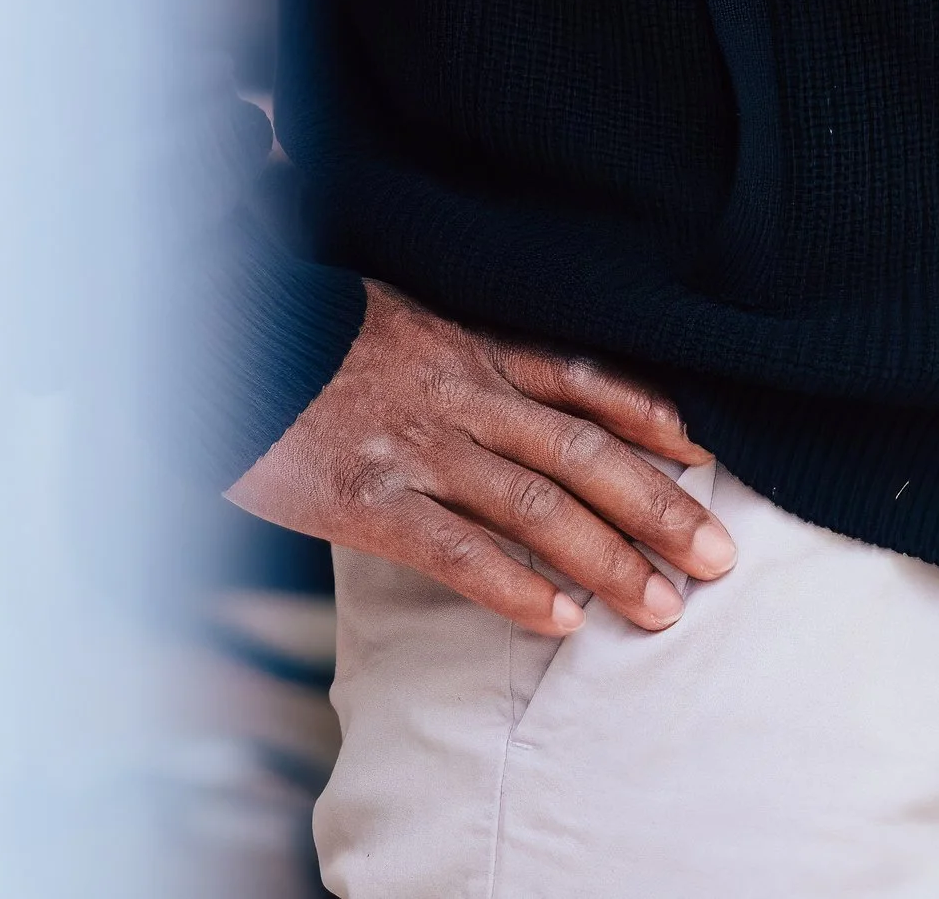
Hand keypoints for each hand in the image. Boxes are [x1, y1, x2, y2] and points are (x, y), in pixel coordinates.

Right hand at [226, 279, 736, 635]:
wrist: (217, 332)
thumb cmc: (303, 331)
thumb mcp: (392, 317)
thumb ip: (451, 349)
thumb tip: (497, 383)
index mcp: (468, 344)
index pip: (581, 377)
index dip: (649, 413)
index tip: (708, 450)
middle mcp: (461, 393)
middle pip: (583, 450)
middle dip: (659, 505)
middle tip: (720, 554)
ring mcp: (419, 447)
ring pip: (538, 506)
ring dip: (610, 559)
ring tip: (664, 606)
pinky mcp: (368, 500)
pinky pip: (456, 550)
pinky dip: (513, 587)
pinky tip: (560, 622)